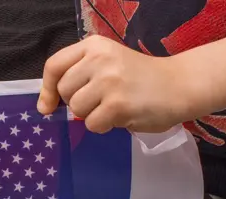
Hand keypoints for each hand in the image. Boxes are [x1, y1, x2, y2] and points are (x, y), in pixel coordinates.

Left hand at [37, 35, 192, 133]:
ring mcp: (109, 81)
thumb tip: (45, 106)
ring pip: (77, 110)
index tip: (47, 106)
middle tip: (100, 101)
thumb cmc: (139, 78)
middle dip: (77, 103)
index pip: (54, 66)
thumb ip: (78, 76)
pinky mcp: (117, 104)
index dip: (47, 89)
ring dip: (91, 116)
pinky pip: (92, 124)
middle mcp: (99, 58)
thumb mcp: (107, 64)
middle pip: (64, 91)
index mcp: (94, 45)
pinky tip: (121, 116)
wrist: (180, 85)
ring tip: (113, 107)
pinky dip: (103, 126)